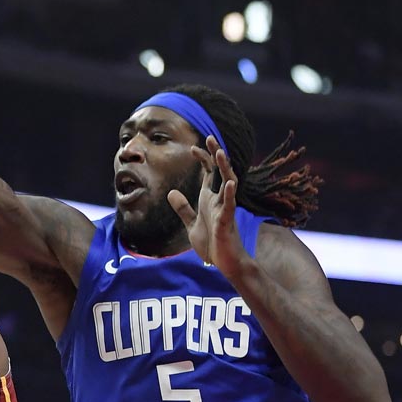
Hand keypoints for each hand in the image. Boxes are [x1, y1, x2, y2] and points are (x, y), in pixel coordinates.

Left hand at [168, 135, 249, 274]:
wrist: (223, 263)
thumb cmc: (211, 244)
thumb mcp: (191, 224)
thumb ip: (183, 208)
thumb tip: (171, 193)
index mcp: (210, 199)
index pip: (209, 173)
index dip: (203, 159)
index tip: (193, 148)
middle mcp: (219, 200)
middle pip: (220, 172)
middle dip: (215, 155)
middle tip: (210, 137)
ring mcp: (225, 209)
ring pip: (227, 184)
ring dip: (224, 169)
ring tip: (221, 153)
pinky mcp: (227, 221)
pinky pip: (230, 205)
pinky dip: (230, 194)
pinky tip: (230, 182)